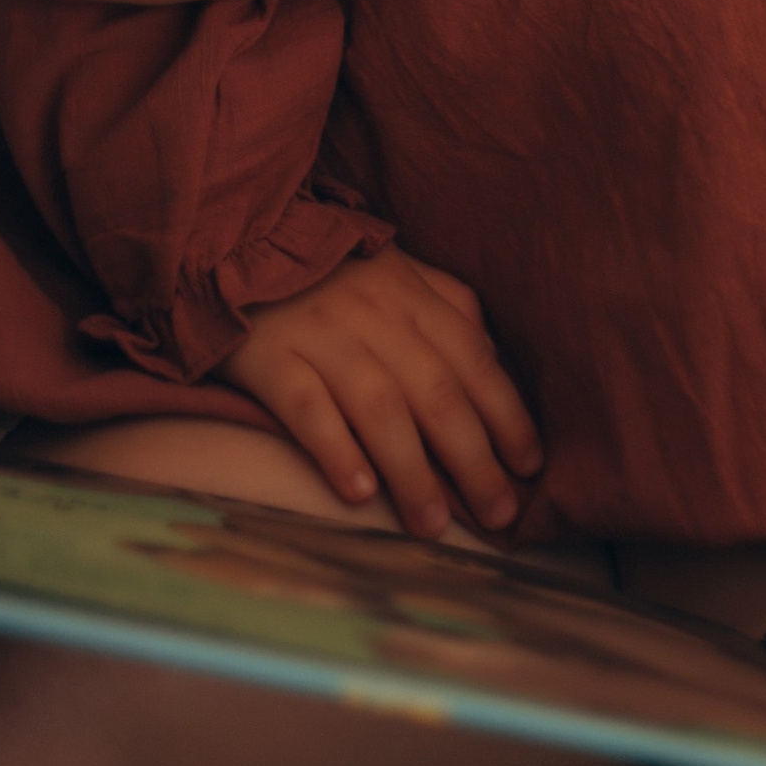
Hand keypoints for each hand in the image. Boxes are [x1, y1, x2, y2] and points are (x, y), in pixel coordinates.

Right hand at [225, 248, 543, 540]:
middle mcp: (375, 315)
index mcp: (412, 296)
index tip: (529, 468)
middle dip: (474, 460)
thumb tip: (497, 362)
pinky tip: (358, 493)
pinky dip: (336, 449)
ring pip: (379, 406)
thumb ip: (449, 308)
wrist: (236, 240)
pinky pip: (307, 407)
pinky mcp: (270, 358)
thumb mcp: (400, 270)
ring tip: (434, 525)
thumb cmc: (331, 271)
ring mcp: (321, 336)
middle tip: (497, 515)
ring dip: (412, 471)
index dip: (507, 415)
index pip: (474, 360)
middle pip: (435, 392)